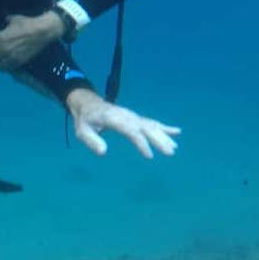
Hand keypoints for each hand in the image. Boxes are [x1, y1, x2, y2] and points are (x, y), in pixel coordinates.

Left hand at [0, 12, 65, 69]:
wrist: (43, 32)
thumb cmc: (27, 23)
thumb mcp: (14, 19)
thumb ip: (6, 21)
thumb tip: (4, 20)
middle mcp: (3, 49)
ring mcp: (11, 57)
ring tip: (1, 59)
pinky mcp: (20, 62)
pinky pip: (9, 68)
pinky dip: (8, 66)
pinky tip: (9, 62)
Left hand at [65, 88, 180, 158]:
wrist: (88, 103)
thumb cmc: (85, 119)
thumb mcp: (82, 131)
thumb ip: (91, 141)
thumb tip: (103, 153)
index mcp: (114, 118)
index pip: (131, 131)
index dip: (141, 143)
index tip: (149, 156)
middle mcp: (126, 116)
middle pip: (145, 128)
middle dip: (158, 140)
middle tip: (170, 152)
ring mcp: (132, 116)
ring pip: (151, 125)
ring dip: (164, 136)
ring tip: (174, 148)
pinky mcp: (135, 118)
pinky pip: (151, 122)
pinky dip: (164, 127)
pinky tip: (177, 132)